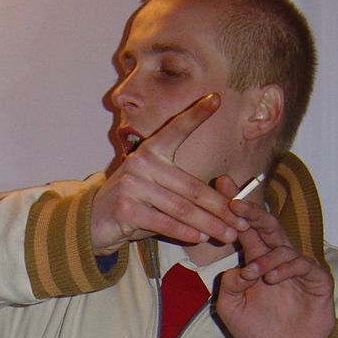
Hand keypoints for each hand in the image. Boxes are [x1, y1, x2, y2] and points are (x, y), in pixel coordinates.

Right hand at [90, 95, 249, 254]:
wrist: (95, 221)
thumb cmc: (135, 204)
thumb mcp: (158, 189)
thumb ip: (185, 192)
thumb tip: (226, 205)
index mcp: (152, 151)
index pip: (176, 130)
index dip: (196, 114)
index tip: (215, 98)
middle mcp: (141, 162)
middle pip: (191, 187)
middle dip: (220, 208)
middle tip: (242, 220)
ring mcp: (132, 184)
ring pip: (181, 208)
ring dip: (208, 224)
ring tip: (228, 233)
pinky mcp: (125, 208)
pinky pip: (163, 221)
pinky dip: (183, 232)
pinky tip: (199, 238)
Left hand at [214, 179, 334, 337]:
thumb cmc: (258, 332)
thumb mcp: (231, 311)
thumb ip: (228, 287)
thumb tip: (237, 269)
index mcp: (256, 262)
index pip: (245, 230)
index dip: (233, 209)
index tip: (219, 188)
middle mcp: (276, 259)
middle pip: (266, 226)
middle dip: (251, 211)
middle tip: (234, 202)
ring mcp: (298, 268)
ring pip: (282, 245)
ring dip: (265, 256)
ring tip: (253, 273)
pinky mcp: (317, 279)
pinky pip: (302, 264)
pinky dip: (285, 268)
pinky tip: (272, 279)